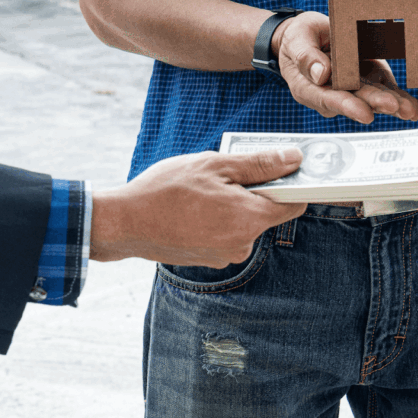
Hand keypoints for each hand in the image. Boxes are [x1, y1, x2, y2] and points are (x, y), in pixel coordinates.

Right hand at [91, 148, 307, 267]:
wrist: (123, 223)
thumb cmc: (166, 191)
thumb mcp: (215, 165)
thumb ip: (259, 164)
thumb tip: (294, 158)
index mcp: (251, 219)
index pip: (295, 204)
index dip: (293, 184)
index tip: (283, 169)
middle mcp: (243, 243)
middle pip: (267, 212)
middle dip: (254, 191)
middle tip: (224, 173)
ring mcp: (225, 255)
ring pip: (244, 222)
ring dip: (232, 205)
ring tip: (202, 191)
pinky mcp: (209, 259)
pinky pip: (225, 233)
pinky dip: (217, 219)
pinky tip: (193, 207)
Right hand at [274, 12, 417, 122]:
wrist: (311, 35)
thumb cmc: (299, 38)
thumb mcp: (297, 40)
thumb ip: (306, 57)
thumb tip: (320, 75)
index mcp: (310, 88)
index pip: (329, 99)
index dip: (347, 107)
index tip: (365, 113)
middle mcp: (334, 93)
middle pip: (356, 101)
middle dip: (376, 105)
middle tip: (394, 107)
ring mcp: (353, 88)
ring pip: (374, 99)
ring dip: (393, 105)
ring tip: (409, 110)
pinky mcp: (370, 81)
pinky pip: (386, 91)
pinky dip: (400, 98)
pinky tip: (413, 105)